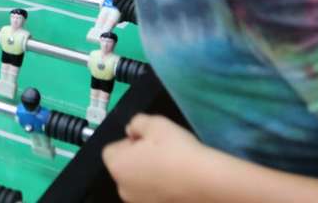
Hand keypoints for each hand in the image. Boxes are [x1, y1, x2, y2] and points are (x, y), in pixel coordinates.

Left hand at [101, 114, 215, 202]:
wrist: (205, 182)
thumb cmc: (176, 150)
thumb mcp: (155, 123)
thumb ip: (136, 122)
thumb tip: (131, 131)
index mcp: (117, 166)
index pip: (111, 150)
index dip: (129, 143)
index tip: (148, 141)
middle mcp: (122, 189)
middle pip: (124, 168)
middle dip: (137, 159)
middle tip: (160, 152)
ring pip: (139, 183)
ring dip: (149, 175)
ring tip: (171, 167)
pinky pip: (152, 195)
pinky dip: (160, 188)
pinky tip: (177, 182)